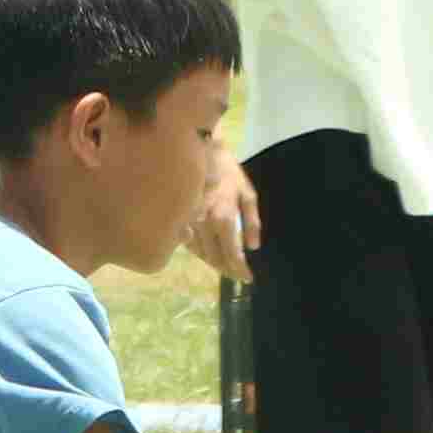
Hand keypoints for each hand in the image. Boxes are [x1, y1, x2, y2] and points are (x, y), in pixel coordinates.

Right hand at [181, 151, 260, 281]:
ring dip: (215, 264)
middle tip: (238, 275)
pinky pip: (190, 244)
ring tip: (226, 268)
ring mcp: (189, 224)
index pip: (232, 255)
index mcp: (223, 219)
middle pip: (215, 259)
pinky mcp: (179, 220)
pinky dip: (201, 253)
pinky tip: (209, 254)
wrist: (201, 154)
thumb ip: (251, 222)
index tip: (249, 279)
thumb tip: (253, 247)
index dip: (241, 270)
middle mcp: (204, 226)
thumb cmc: (228, 173)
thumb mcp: (247, 194)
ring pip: (201, 254)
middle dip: (228, 270)